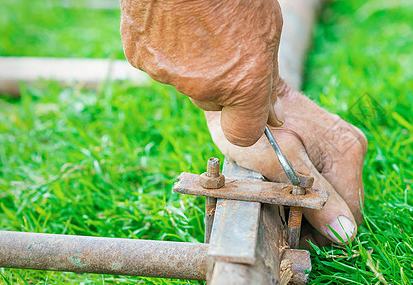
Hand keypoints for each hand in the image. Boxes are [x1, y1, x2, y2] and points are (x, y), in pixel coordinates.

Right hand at [120, 0, 284, 146]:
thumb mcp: (267, 30)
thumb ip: (267, 77)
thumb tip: (273, 114)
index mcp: (244, 82)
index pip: (244, 134)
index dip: (248, 121)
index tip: (253, 109)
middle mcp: (204, 86)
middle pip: (214, 103)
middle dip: (222, 84)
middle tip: (225, 45)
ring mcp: (168, 74)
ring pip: (186, 83)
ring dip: (193, 64)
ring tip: (198, 24)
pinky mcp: (140, 58)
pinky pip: (159, 65)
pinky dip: (167, 50)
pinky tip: (174, 22)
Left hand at [205, 81, 366, 245]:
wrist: (243, 92)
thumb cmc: (254, 128)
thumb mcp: (278, 165)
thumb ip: (314, 197)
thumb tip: (345, 233)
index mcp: (347, 152)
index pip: (349, 215)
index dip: (321, 230)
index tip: (291, 223)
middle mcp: (353, 147)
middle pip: (345, 206)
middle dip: (317, 215)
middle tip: (282, 206)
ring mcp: (345, 144)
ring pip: (337, 195)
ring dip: (312, 203)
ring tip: (282, 191)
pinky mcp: (334, 143)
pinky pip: (330, 180)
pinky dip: (311, 189)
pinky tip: (288, 179)